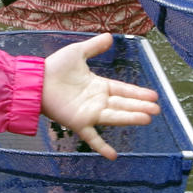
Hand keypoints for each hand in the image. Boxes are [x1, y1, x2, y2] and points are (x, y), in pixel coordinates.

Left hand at [40, 33, 160, 159]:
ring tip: (146, 119)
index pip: (123, 90)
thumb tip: (110, 36)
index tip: (154, 96)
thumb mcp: (78, 52)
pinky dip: (101, 147)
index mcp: (99, 86)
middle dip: (140, 107)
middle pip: (123, 104)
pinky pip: (92, 137)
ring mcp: (89, 113)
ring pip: (114, 117)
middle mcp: (97, 101)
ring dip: (129, 119)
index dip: (138, 93)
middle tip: (156, 110)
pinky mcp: (78, 123)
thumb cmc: (55, 67)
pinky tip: (113, 156)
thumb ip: (94, 47)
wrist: (36, 80)